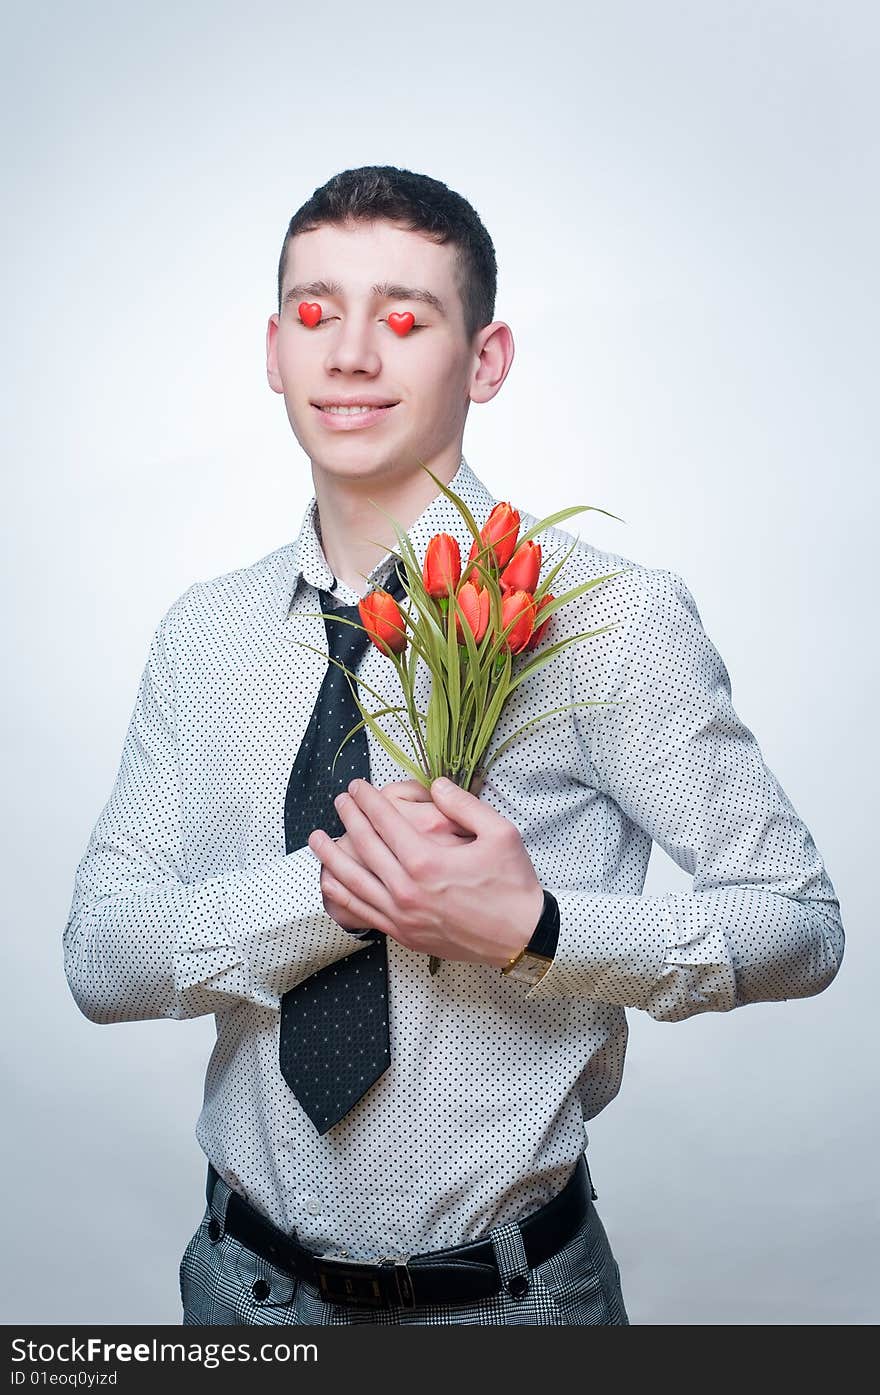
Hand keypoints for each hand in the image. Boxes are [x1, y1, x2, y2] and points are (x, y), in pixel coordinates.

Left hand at [308, 777, 543, 966]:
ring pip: (353, 881)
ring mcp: (402, 915)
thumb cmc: (512, 885)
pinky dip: (341, 895)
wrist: (521, 937)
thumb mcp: (500, 833)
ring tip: (317, 839)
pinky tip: (329, 881)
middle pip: (365, 846)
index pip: (385, 822)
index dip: (368, 800)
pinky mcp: (403, 934)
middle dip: (349, 819)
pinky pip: (362, 911)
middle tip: (339, 801)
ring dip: (331, 857)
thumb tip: (435, 784)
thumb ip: (464, 804)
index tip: (357, 787)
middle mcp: (407, 889)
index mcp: (427, 861)